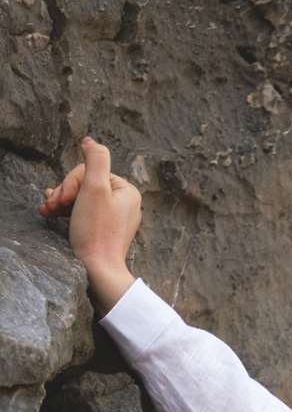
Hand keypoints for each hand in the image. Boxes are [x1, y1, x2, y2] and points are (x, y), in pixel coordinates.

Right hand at [37, 136, 141, 307]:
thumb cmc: (96, 231)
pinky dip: (67, 212)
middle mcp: (124, 203)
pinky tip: (51, 214)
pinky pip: (84, 213)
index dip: (71, 183)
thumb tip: (90, 140)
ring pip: (81, 199)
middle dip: (64, 193)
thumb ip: (95, 159)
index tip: (62, 199)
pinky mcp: (104, 231)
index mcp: (126, 190)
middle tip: (50, 206)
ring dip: (60, 201)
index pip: (90, 172)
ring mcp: (114, 218)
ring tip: (46, 210)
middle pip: (86, 185)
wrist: (98, 271)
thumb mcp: (95, 187)